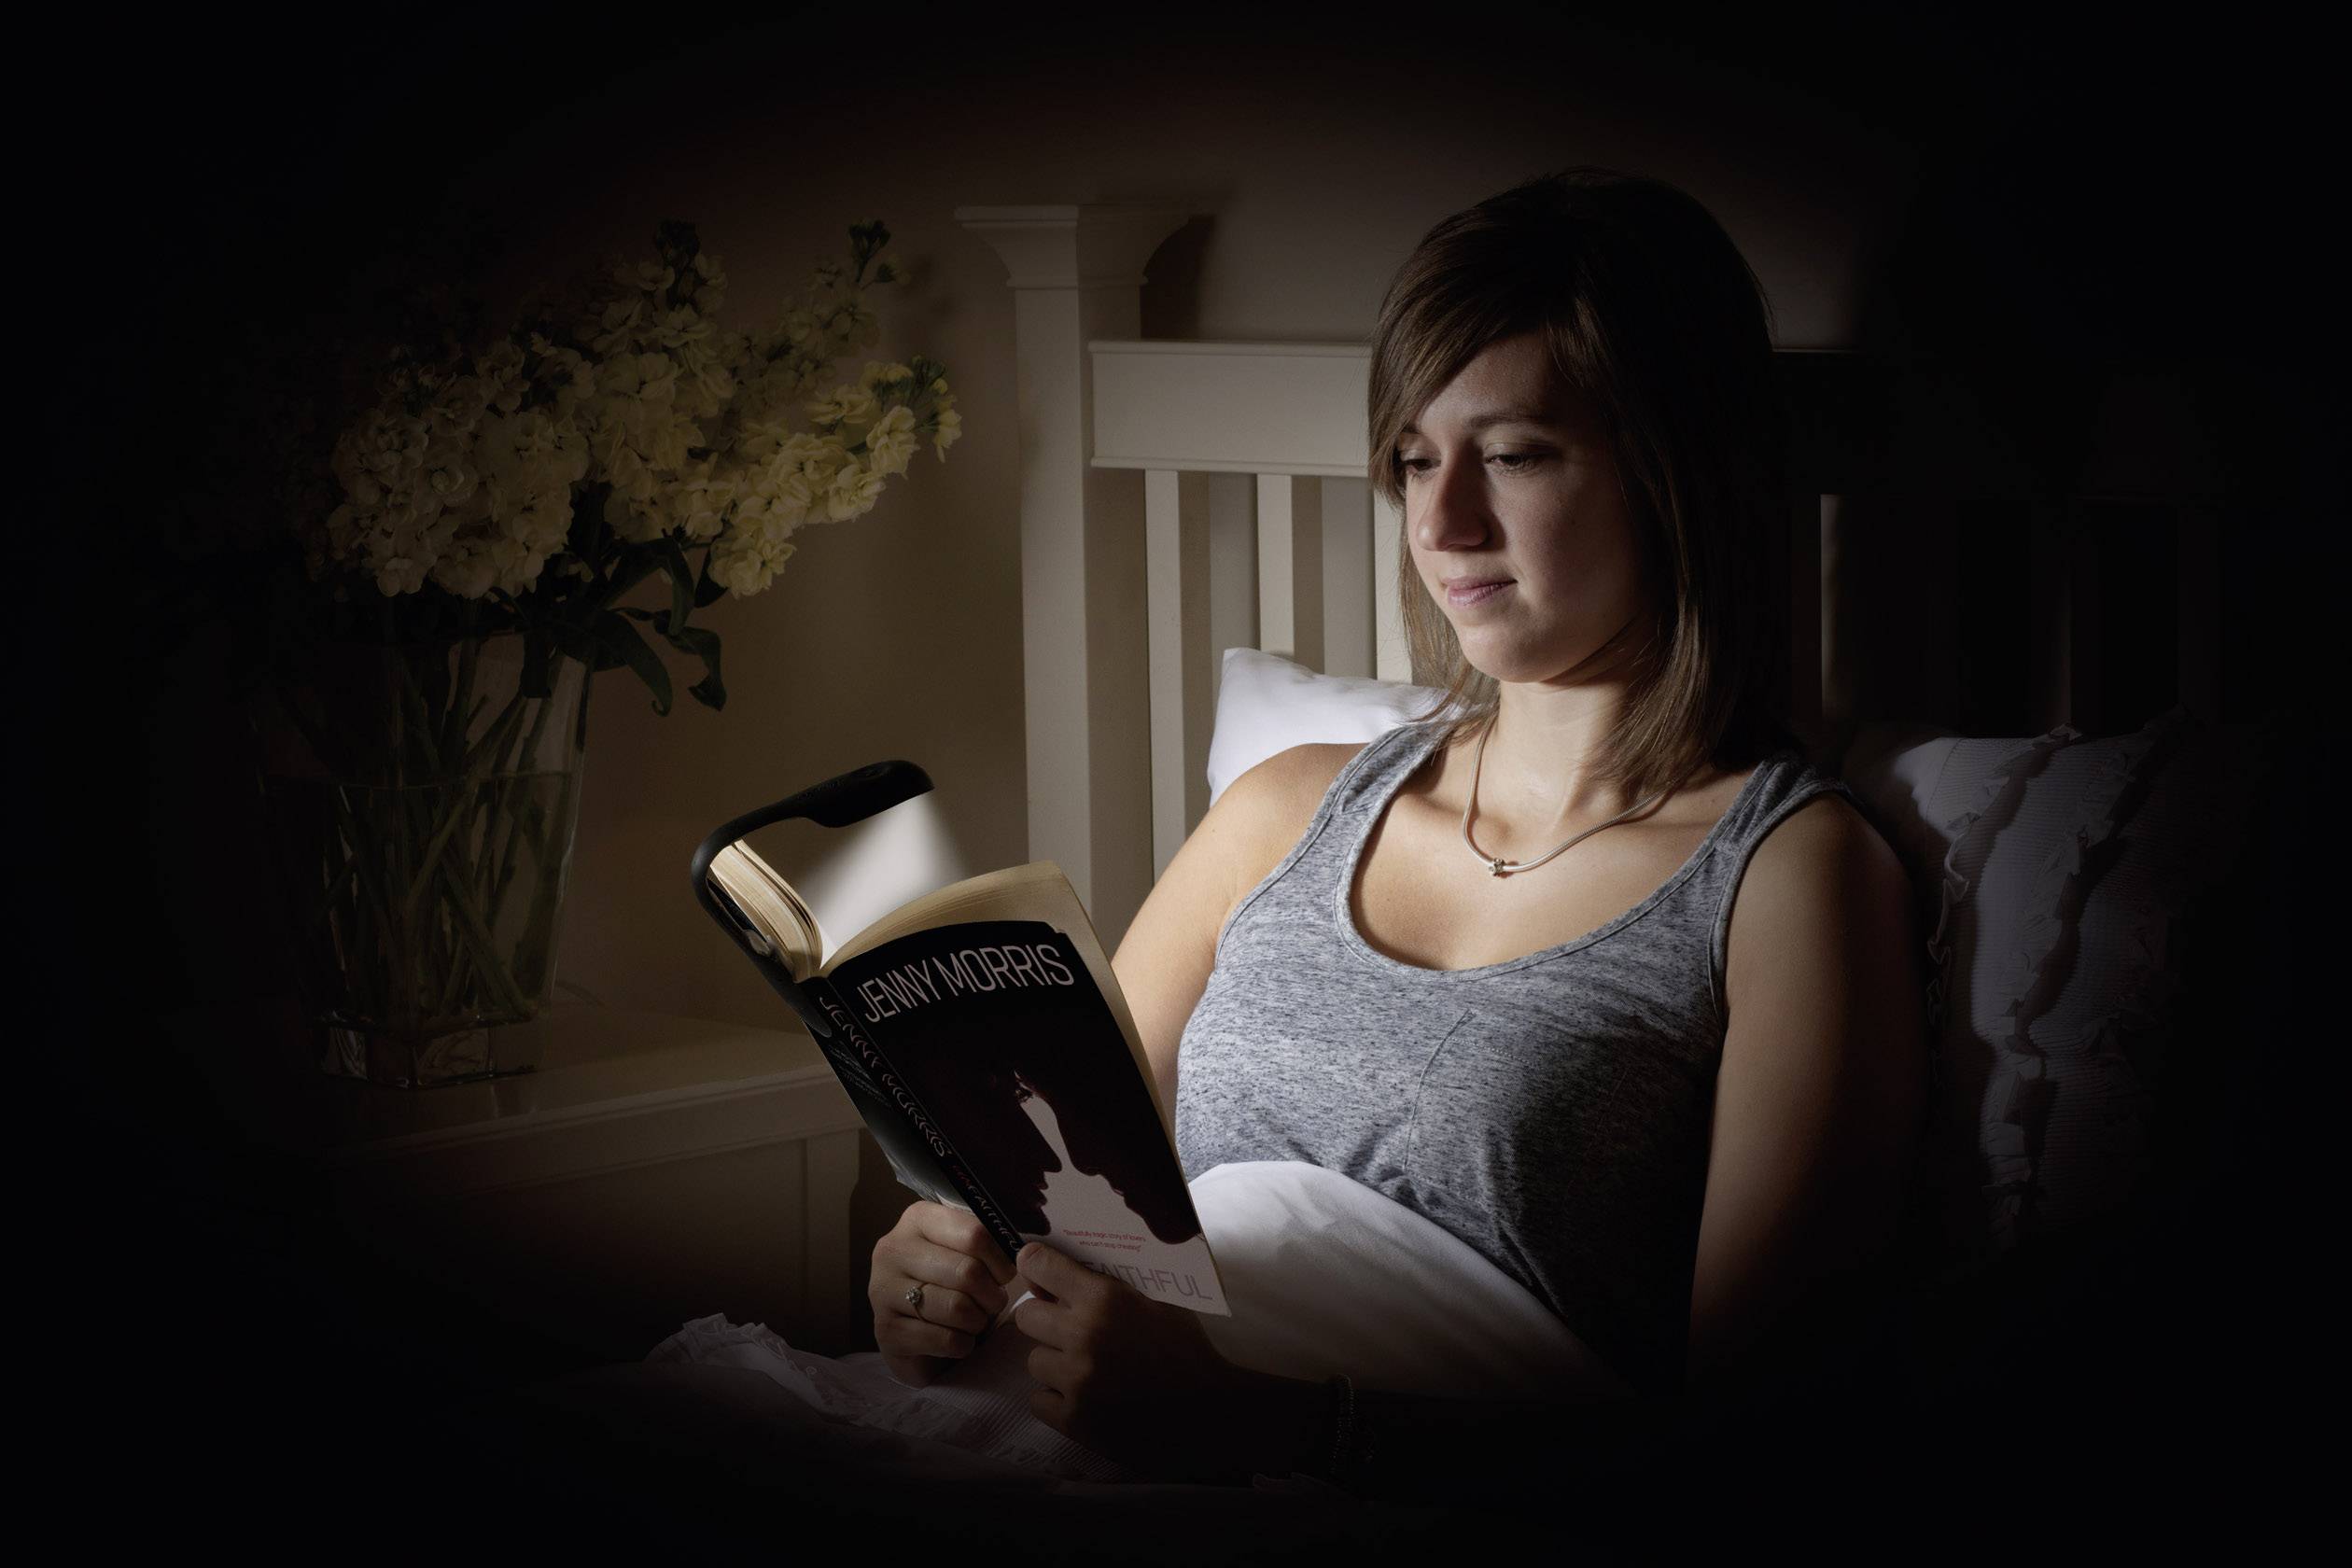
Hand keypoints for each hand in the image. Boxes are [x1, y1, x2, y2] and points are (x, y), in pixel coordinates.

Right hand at [868, 1200, 1018, 1387]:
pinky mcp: (885, 1331)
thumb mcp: (967, 1253)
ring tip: (974, 1321)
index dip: (1001, 1260)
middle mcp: (893, 1250)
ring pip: (957, 1307)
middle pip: (968, 1272)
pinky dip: (963, 1345)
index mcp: (918, 1219)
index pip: (975, 1234)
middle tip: (992, 1304)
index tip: (1005, 1276)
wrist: (916, 1334)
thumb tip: (1023, 1254)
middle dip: (992, 1296)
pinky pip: (945, 1339)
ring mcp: (882, 1290)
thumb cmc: (950, 1286)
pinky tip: (958, 1341)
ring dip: (977, 1321)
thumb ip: (989, 1244)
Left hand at [1009, 1240, 1277, 1483]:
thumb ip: (1115, 1286)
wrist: (1210, 1413)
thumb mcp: (1160, 1302)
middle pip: (1026, 1315)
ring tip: (1083, 1370)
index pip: (1040, 1266)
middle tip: (1067, 1331)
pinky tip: (1083, 1398)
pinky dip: (1056, 1400)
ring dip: (1054, 1364)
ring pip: (1033, 1361)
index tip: (1038, 1272)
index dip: (1036, 1266)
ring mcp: (1076, 1380)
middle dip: (1044, 1320)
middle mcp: (1084, 1335)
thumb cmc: (1187, 1351)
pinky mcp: (1074, 1419)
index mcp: (1105, 1299)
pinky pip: (1038, 1401)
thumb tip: (1069, 1269)